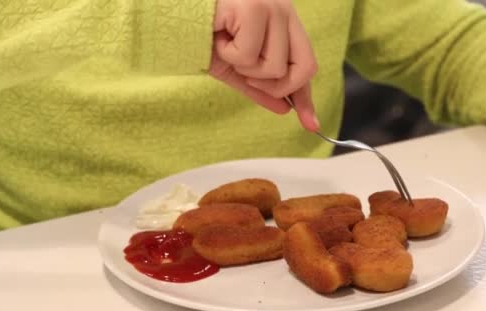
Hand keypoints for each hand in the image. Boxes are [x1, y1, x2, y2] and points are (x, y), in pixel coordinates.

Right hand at [209, 0, 319, 131]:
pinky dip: (228, 55)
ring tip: (226, 47)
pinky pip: (250, 56)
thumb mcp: (236, 67)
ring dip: (244, 68)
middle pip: (303, 69)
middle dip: (274, 86)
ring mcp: (271, 7)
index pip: (306, 64)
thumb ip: (261, 88)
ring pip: (275, 67)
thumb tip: (285, 109)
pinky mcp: (253, 8)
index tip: (311, 124)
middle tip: (246, 74)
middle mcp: (284, 10)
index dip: (306, 97)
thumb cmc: (203, 37)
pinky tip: (218, 38)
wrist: (174, 20)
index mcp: (284, 22)